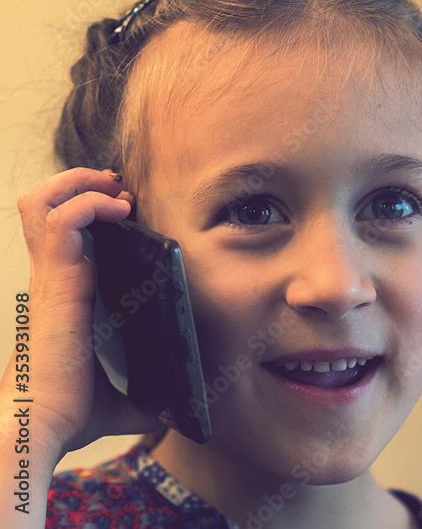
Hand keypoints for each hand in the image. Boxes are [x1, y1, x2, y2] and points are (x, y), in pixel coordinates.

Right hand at [3, 167, 162, 460]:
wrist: (42, 428)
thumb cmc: (74, 411)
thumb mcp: (126, 394)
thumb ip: (154, 390)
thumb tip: (188, 402)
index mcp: (65, 294)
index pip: (62, 231)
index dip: (88, 207)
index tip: (127, 207)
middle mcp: (51, 277)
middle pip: (43, 204)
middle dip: (82, 182)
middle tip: (120, 190)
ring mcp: (50, 276)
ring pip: (42, 202)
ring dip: (81, 183)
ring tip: (116, 192)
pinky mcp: (55, 280)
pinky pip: (61, 221)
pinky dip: (88, 203)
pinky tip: (118, 210)